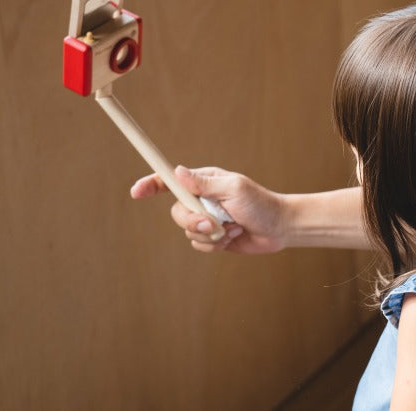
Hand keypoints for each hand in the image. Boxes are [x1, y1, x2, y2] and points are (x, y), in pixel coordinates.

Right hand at [131, 166, 287, 253]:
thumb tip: (177, 172)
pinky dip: (216, 244)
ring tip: (233, 228)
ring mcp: (206, 219)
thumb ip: (204, 184)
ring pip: (189, 232)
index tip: (136, 192)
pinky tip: (233, 237)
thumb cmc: (260, 203)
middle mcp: (202, 200)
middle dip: (193, 222)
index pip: (170, 181)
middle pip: (177, 213)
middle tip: (213, 224)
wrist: (279, 227)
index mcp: (204, 182)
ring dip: (211, 235)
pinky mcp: (213, 237)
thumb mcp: (233, 189)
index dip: (150, 185)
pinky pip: (199, 245)